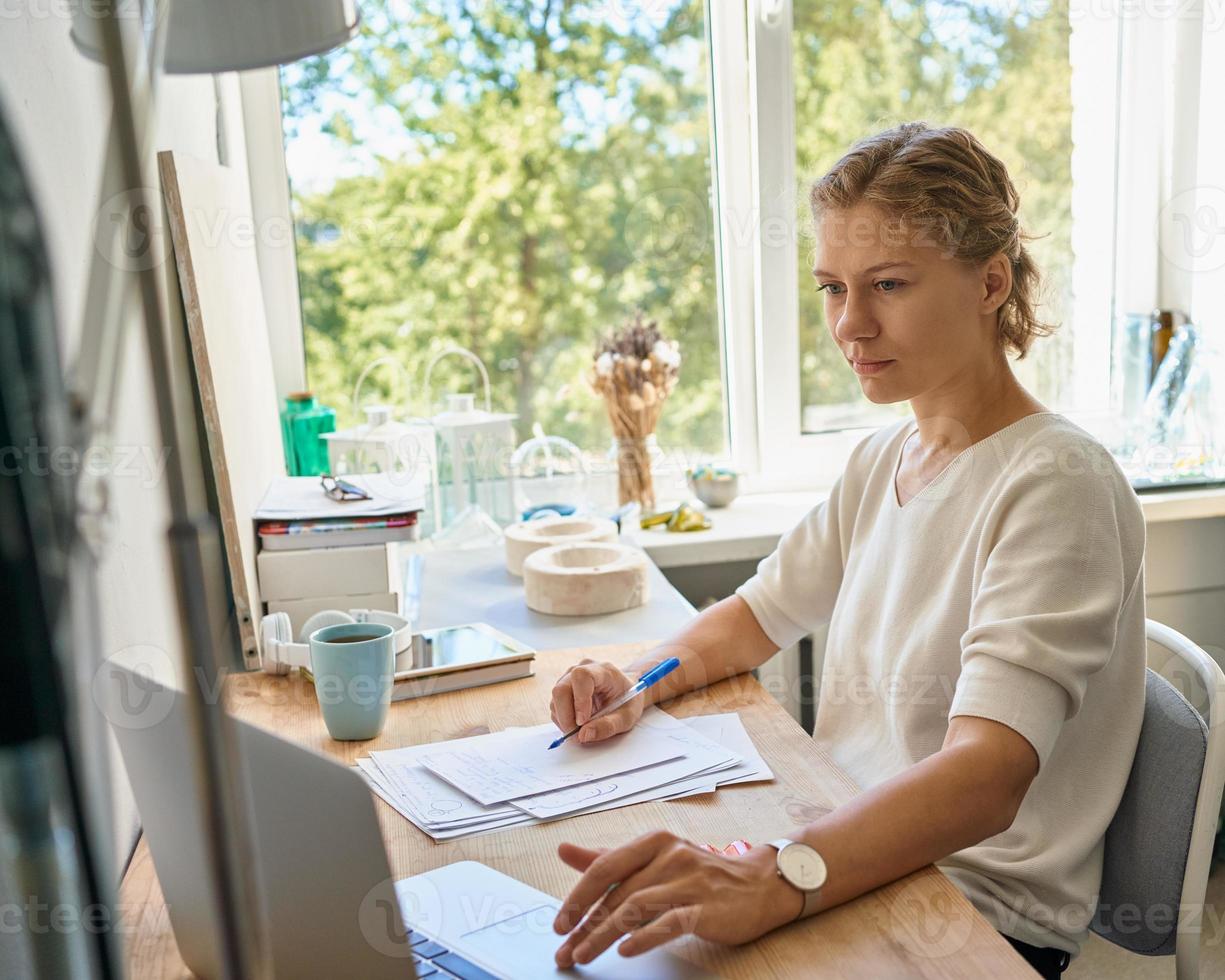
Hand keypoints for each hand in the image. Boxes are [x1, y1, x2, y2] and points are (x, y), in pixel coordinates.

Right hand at [549, 659, 643, 743]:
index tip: (582, 722)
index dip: (579, 700)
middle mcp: (583, 669)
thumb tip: (583, 735)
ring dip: (564, 720)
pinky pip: (555, 705)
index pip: (581, 677)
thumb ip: (608, 726)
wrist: (625, 692)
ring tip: (581, 730)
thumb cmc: (628, 701)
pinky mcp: (564, 688)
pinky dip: (562, 719)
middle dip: (566, 716)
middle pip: (561, 688)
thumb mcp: (627, 717)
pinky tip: (577, 724)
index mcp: (604, 671)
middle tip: (577, 735)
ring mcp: (570, 677)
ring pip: (556, 699)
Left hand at [551, 832, 803, 965]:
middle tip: (564, 951)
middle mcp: (669, 856)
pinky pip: (670, 922)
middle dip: (585, 925)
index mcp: (653, 842)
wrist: (758, 885)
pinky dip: (645, 936)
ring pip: (636, 907)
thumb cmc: (699, 874)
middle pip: (617, 893)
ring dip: (604, 935)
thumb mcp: (652, 859)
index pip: (605, 867)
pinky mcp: (706, 908)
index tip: (559, 924)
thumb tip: (564, 850)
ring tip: (583, 956)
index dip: (577, 896)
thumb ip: (608, 859)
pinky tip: (626, 950)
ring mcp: (688, 881)